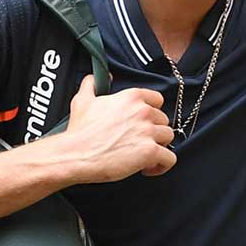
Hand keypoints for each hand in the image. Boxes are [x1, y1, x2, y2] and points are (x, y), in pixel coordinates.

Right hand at [62, 75, 176, 181]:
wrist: (76, 154)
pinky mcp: (150, 151)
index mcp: (131, 97)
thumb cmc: (80, 131)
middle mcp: (143, 111)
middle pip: (163, 120)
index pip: (157, 100)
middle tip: (139, 142)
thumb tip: (97, 77)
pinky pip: (169, 158)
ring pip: (168, 137)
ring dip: (158, 147)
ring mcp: (148, 131)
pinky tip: (148, 168)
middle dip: (153, 131)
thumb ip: (92, 84)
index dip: (152, 113)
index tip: (144, 123)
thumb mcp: (83, 100)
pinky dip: (162, 165)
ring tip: (143, 155)